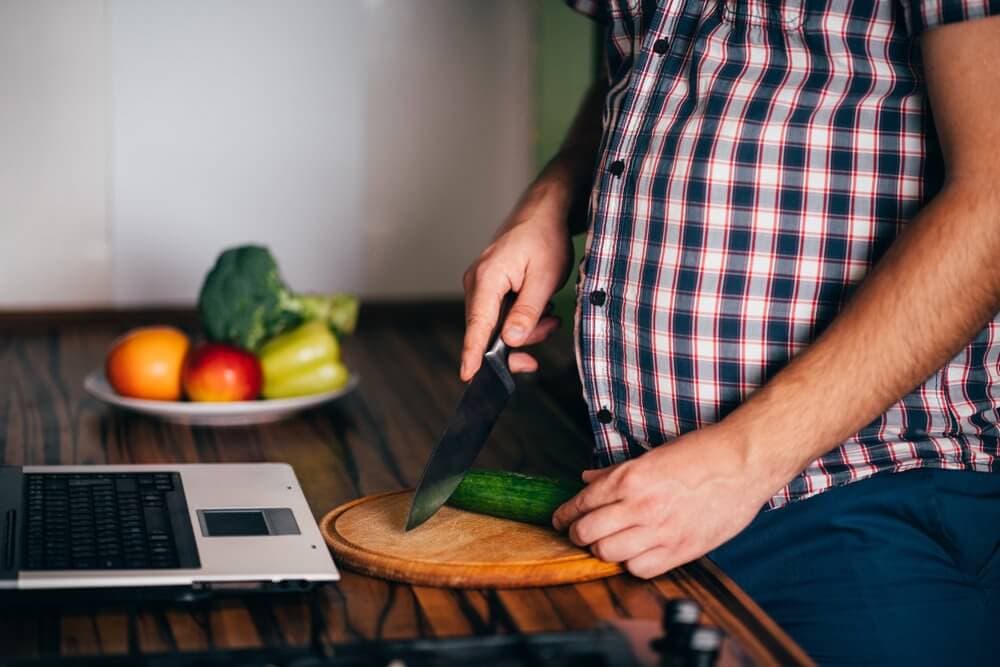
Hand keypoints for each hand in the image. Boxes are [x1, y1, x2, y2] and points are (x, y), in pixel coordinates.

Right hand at [461, 179, 572, 380]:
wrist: (544, 210)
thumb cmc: (545, 237)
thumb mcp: (545, 278)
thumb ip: (527, 312)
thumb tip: (510, 340)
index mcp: (488, 279)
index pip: (477, 326)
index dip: (473, 354)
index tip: (468, 376)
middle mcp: (477, 282)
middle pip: (488, 331)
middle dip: (521, 338)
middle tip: (550, 326)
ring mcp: (481, 284)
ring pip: (498, 325)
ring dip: (526, 326)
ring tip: (550, 312)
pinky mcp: (489, 285)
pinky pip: (501, 313)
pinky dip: (522, 316)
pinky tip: (540, 305)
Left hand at [552, 423, 779, 578]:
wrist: (744, 463)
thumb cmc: (702, 453)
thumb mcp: (652, 454)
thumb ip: (615, 472)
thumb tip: (587, 479)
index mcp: (631, 479)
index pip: (582, 504)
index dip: (564, 514)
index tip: (560, 519)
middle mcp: (641, 507)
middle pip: (588, 533)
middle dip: (577, 533)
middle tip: (578, 532)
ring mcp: (661, 532)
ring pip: (609, 555)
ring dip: (601, 550)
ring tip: (604, 543)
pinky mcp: (682, 550)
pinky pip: (641, 570)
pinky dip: (631, 565)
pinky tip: (633, 554)